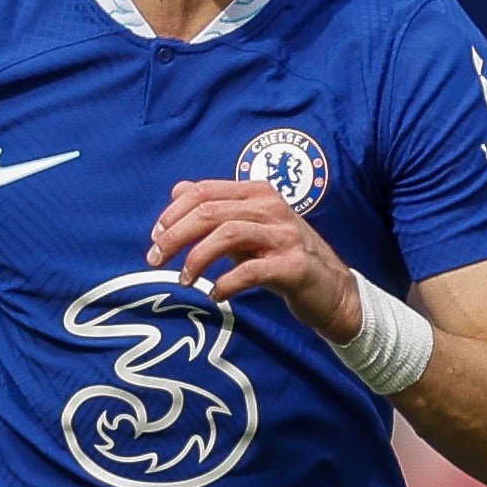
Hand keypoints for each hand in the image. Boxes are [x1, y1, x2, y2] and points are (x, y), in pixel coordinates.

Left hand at [147, 181, 362, 341]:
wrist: (331, 290)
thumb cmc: (283, 259)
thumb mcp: (248, 229)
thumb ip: (216, 210)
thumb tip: (177, 191)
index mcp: (257, 193)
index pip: (203, 191)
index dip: (172, 213)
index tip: (155, 238)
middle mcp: (271, 207)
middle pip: (210, 212)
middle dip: (175, 236)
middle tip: (155, 259)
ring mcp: (284, 235)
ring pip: (227, 234)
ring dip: (197, 258)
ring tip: (185, 280)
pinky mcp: (294, 266)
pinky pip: (251, 270)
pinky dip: (226, 283)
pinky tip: (215, 294)